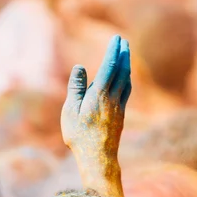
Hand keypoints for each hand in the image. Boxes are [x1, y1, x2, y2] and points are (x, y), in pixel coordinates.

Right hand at [61, 35, 130, 179]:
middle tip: (124, 42)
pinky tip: (124, 81)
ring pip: (125, 82)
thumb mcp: (71, 111)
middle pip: (121, 72)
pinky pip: (125, 94)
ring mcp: (119, 108)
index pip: (109, 66)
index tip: (117, 38)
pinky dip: (125, 82)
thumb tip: (80, 67)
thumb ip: (76, 88)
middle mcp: (112, 99)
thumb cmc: (80, 136)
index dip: (114, 51)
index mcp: (100, 95)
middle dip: (123, 55)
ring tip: (126, 58)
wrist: (98, 159)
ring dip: (126, 67)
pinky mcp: (120, 117)